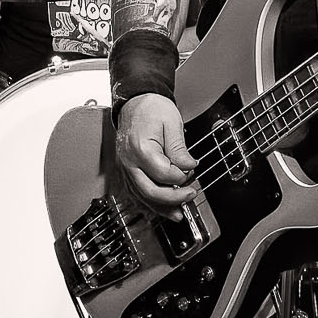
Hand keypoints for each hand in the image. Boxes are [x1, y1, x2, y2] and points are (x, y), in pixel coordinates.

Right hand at [116, 93, 196, 211]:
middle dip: (173, 198)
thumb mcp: (172, 123)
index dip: (182, 176)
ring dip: (160, 207)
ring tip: (178, 213)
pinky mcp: (126, 171)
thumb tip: (188, 167)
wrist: (134, 103)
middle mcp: (129, 161)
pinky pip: (135, 193)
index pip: (164, 173)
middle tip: (190, 195)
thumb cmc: (151, 109)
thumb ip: (179, 148)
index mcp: (141, 148)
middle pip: (150, 190)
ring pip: (141, 196)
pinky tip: (161, 209)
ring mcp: (125, 168)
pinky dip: (148, 203)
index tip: (192, 171)